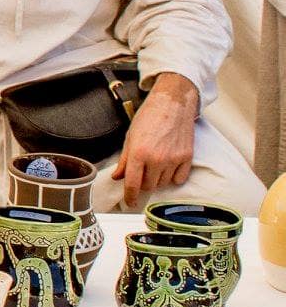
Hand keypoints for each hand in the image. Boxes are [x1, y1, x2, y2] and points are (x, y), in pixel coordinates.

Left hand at [112, 73, 198, 206]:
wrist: (172, 104)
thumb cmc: (148, 118)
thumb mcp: (130, 137)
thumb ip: (125, 160)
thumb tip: (118, 177)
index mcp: (139, 153)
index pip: (133, 184)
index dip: (130, 196)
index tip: (130, 202)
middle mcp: (157, 159)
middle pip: (148, 186)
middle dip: (143, 183)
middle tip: (142, 172)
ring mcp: (174, 159)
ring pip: (163, 183)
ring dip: (157, 179)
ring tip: (155, 164)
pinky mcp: (187, 158)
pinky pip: (179, 179)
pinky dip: (173, 177)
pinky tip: (168, 166)